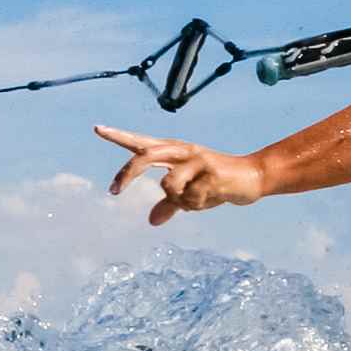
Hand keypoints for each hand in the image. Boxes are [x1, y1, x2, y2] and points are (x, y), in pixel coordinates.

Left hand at [95, 126, 268, 223]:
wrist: (252, 178)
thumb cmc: (217, 183)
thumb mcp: (190, 195)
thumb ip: (170, 205)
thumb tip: (151, 221)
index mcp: (174, 152)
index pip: (142, 143)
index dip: (119, 136)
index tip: (97, 128)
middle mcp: (182, 151)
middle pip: (145, 157)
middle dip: (127, 173)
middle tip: (113, 191)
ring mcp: (197, 159)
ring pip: (168, 184)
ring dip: (178, 200)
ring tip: (197, 199)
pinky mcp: (211, 171)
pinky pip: (191, 198)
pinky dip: (197, 205)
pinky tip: (213, 197)